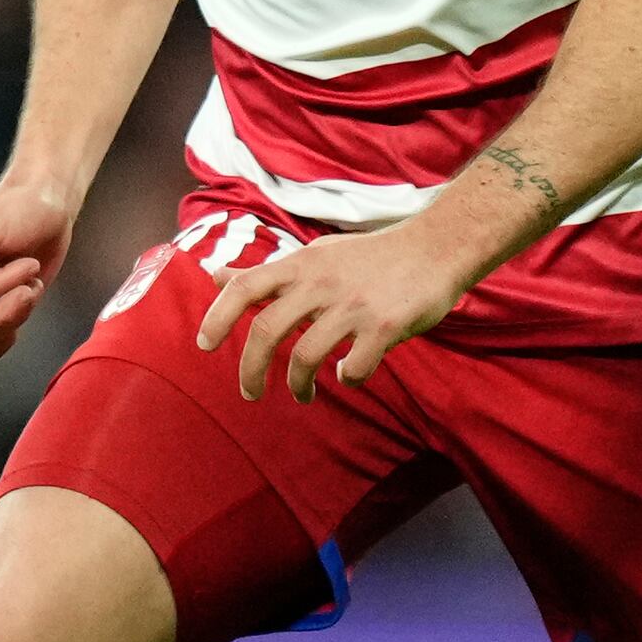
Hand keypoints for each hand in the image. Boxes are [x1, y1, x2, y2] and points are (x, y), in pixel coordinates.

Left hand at [194, 218, 481, 400]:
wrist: (437, 247)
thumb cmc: (369, 256)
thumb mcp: (313, 256)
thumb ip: (268, 273)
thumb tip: (216, 277)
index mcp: (300, 266)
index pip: (245, 287)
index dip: (218, 316)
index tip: (204, 345)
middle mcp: (321, 284)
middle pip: (267, 331)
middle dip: (250, 370)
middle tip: (249, 393)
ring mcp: (354, 306)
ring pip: (306, 356)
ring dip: (299, 384)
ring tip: (302, 394)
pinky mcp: (387, 325)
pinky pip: (355, 367)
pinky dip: (347, 378)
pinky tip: (347, 375)